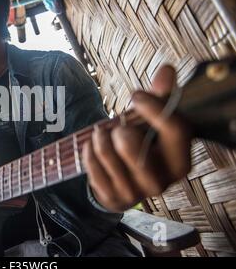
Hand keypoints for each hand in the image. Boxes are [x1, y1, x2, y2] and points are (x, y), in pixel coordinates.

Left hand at [82, 65, 191, 212]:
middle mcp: (162, 181)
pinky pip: (92, 166)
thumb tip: (167, 70)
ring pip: (107, 154)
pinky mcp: (114, 198)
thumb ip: (161, 97)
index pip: (175, 129)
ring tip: (101, 134)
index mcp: (180, 161)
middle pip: (131, 144)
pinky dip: (88, 151)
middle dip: (118, 128)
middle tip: (117, 125)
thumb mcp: (153, 124)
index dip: (154, 106)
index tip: (136, 96)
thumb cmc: (143, 146)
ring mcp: (136, 193)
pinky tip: (93, 147)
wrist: (126, 181)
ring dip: (99, 137)